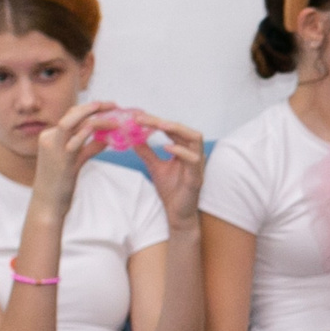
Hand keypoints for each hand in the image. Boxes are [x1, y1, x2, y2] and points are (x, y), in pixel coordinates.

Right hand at [28, 102, 117, 213]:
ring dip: (95, 117)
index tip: (109, 107)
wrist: (47, 204)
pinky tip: (106, 130)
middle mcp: (49, 137)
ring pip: (73, 122)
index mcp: (51, 136)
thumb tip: (106, 138)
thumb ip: (89, 148)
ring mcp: (52, 147)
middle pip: (73, 113)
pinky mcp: (61, 159)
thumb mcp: (76, 161)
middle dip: (95, 107)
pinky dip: (90, 132)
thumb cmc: (60, 184)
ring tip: (114, 116)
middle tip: (114, 105)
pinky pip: (75, 140)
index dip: (91, 109)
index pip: (72, 115)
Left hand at [126, 112, 206, 227]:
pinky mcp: (197, 177)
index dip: (156, 121)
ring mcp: (197, 165)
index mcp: (185, 150)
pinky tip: (166, 147)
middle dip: (165, 122)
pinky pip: (193, 160)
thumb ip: (147, 153)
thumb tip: (132, 138)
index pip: (173, 130)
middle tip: (144, 118)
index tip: (137, 117)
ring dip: (178, 130)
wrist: (178, 213)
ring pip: (195, 139)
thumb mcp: (154, 167)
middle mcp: (194, 154)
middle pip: (184, 130)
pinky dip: (181, 151)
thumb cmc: (171, 190)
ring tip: (160, 125)